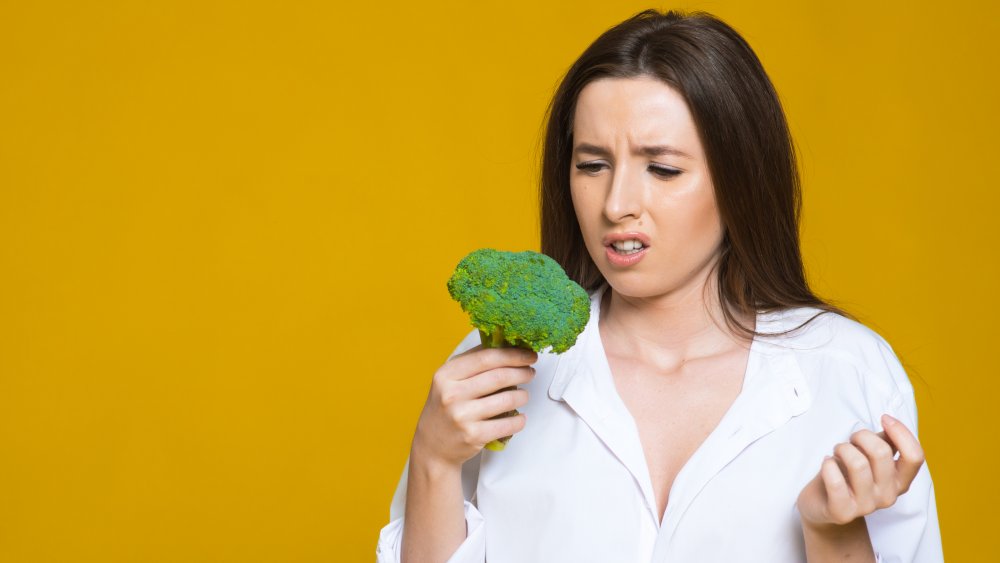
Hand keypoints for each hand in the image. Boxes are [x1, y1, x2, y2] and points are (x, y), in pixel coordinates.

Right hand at [411, 344, 536, 469]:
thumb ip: (472, 362)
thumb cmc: (445, 409)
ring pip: (506, 399)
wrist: (432, 446)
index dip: (512, 354)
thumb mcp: (448, 381)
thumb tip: (504, 345)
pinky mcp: (473, 436)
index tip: (528, 355)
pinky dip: (519, 420)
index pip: (486, 357)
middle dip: (521, 373)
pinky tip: (520, 416)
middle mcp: (451, 394)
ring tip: (524, 395)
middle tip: (530, 372)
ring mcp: (462, 416)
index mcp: (446, 375)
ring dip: (522, 396)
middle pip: (499, 376)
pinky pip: (507, 424)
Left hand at [797, 414, 924, 528]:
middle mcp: (888, 496)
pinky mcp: (842, 512)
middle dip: (861, 436)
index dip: (901, 432)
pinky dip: (828, 465)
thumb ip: (885, 442)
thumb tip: (890, 422)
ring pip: (858, 464)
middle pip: (881, 453)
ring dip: (842, 448)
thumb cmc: (847, 474)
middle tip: (851, 440)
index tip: (884, 419)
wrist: (822, 505)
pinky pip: (835, 481)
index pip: (915, 456)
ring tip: (838, 452)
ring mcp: (866, 506)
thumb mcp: (870, 456)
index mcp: (900, 481)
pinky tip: (827, 464)